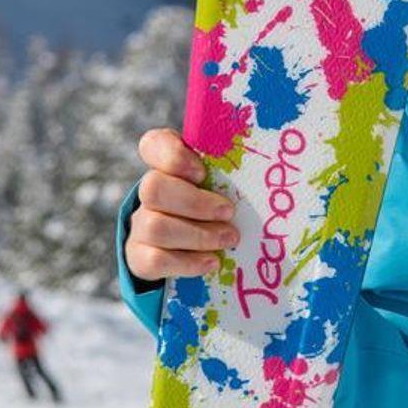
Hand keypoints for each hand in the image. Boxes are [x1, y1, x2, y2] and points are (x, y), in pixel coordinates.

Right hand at [125, 128, 240, 281]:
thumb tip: (267, 168)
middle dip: (195, 203)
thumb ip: (232, 173)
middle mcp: (150, 193)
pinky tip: (212, 262)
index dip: (173, 156)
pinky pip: (154, 260)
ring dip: (198, 235)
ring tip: (229, 239)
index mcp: (168, 166)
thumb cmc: (217, 207)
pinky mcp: (141, 257)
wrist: (189, 249)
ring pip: (155, 227)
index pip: (153, 144)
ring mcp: (141, 225)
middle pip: (153, 188)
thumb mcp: (223, 185)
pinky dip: (188, 263)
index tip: (202, 172)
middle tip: (229, 212)